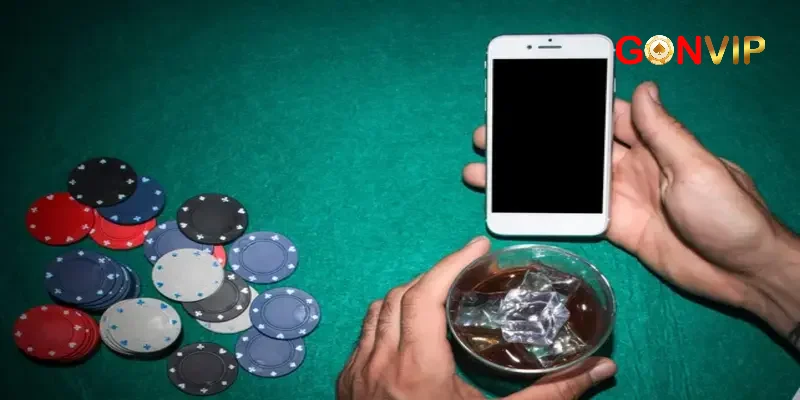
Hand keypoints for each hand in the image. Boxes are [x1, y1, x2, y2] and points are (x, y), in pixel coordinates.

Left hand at [337, 237, 616, 399]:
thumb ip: (549, 396)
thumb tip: (601, 370)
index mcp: (418, 369)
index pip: (425, 296)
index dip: (451, 264)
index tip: (477, 246)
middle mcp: (381, 363)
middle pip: (401, 295)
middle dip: (435, 276)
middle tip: (467, 273)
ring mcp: (359, 372)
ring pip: (378, 310)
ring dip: (409, 296)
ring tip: (441, 296)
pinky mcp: (347, 382)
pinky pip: (365, 335)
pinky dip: (388, 321)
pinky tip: (410, 331)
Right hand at [462, 81, 799, 337]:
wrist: (742, 272)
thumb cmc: (728, 214)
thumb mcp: (697, 167)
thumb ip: (665, 132)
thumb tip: (644, 87)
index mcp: (655, 144)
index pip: (609, 115)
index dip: (575, 104)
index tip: (533, 97)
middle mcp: (632, 166)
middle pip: (577, 146)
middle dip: (538, 139)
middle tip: (493, 135)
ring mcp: (621, 197)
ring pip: (568, 179)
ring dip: (531, 174)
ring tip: (487, 170)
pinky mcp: (616, 227)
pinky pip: (575, 212)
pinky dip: (546, 206)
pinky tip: (517, 202)